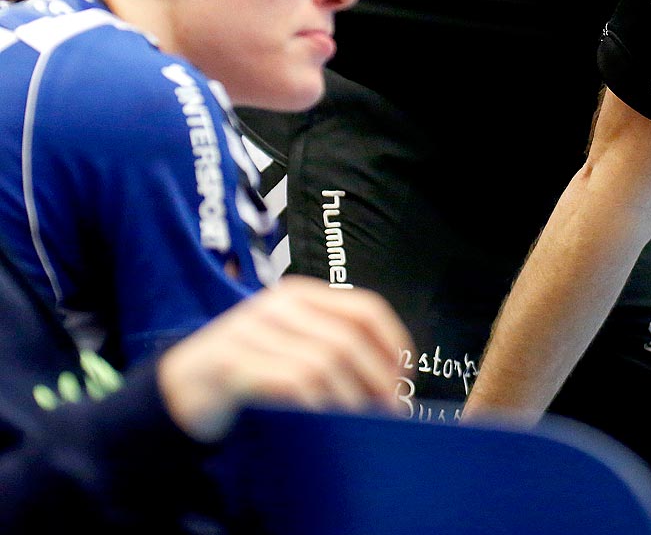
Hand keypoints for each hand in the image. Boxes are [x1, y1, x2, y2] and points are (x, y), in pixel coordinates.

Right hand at [157, 276, 412, 441]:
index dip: (393, 343)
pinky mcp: (232, 364)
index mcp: (299, 295)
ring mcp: (252, 332)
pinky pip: (292, 382)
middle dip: (377, 379)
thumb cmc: (248, 369)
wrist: (181, 387)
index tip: (404, 375)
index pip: (365, 309)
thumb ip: (331, 346)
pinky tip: (324, 421)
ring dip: (350, 398)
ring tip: (360, 421)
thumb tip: (392, 378)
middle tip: (389, 410)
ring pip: (324, 362)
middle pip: (349, 340)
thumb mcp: (292, 345)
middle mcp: (278, 306)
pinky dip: (317, 404)